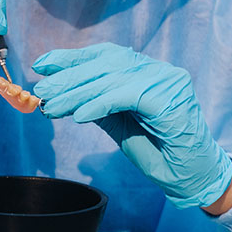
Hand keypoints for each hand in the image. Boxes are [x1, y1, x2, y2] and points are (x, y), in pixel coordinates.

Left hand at [33, 43, 231, 208]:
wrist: (190, 177)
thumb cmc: (156, 150)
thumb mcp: (117, 121)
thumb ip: (95, 102)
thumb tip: (59, 91)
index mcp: (145, 70)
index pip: (104, 54)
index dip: (71, 57)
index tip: (41, 64)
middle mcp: (157, 69)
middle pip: (105, 64)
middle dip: (68, 77)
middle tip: (41, 91)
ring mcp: (167, 80)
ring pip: (112, 78)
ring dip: (76, 93)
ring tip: (51, 107)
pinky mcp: (170, 98)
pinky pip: (126, 96)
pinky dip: (99, 104)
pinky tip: (79, 116)